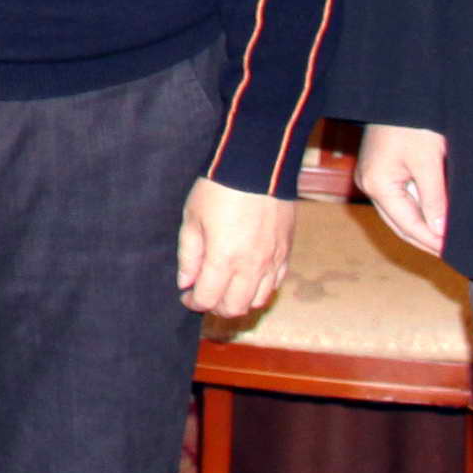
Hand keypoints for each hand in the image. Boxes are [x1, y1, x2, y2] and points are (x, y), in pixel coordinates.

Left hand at [176, 176, 293, 318]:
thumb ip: (188, 255)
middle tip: (205, 293)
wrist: (258, 164)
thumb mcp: (192, 218)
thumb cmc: (219, 188)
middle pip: (234, 307)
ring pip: (258, 301)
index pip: (208, 299)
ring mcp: (272, 260)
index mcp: (223, 259)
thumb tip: (186, 282)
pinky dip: (261, 288)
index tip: (186, 295)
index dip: (193, 302)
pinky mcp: (286, 251)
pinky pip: (276, 283)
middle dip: (216, 307)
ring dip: (240, 301)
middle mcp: (251, 266)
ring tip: (227, 287)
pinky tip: (249, 276)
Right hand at [357, 123, 448, 256]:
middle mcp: (369, 184)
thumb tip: (439, 232)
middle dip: (425, 240)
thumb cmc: (413, 121)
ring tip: (446, 240)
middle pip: (399, 224)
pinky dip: (417, 211)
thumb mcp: (428, 161)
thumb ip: (434, 198)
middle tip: (452, 254)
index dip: (432, 241)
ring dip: (421, 227)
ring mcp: (372, 177)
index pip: (408, 225)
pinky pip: (399, 199)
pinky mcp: (380, 169)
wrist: (400, 90)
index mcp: (377, 184)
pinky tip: (435, 216)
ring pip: (399, 214)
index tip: (454, 252)